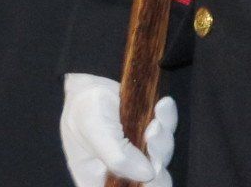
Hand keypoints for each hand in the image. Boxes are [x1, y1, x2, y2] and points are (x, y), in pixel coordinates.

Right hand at [60, 74, 174, 186]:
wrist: (92, 74)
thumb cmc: (83, 106)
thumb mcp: (94, 130)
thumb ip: (117, 156)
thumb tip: (148, 174)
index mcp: (98, 179)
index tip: (151, 172)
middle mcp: (119, 171)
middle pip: (148, 183)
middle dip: (156, 164)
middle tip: (154, 138)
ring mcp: (136, 154)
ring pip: (160, 159)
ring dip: (162, 140)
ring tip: (155, 120)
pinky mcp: (149, 135)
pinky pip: (166, 134)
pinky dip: (167, 120)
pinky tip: (162, 105)